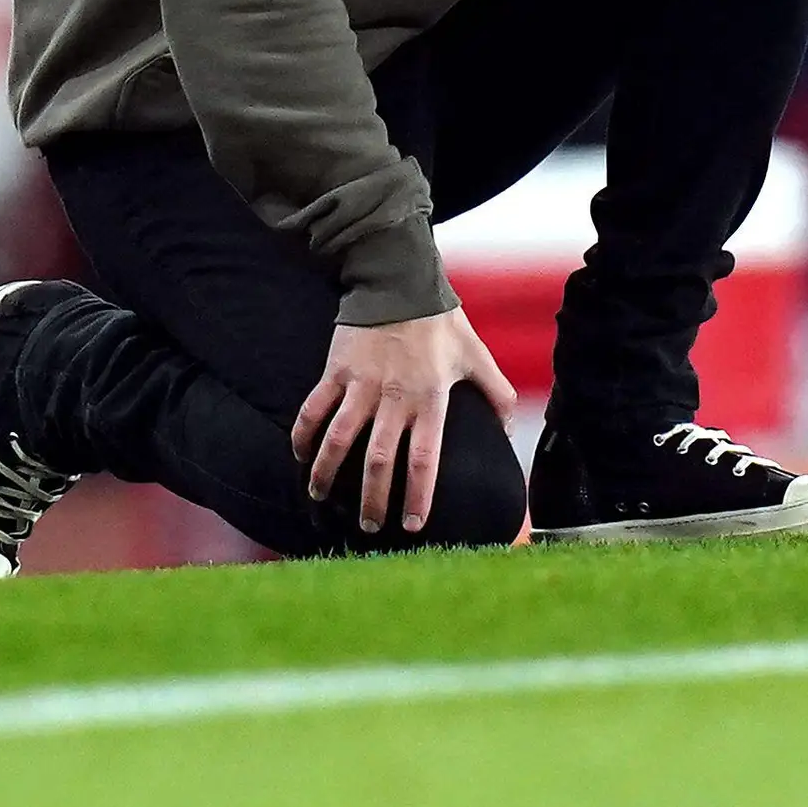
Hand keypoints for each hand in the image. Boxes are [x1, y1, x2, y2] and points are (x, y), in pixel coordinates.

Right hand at [291, 308, 518, 534]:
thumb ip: (497, 394)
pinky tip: (299, 455)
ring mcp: (361, 385)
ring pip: (338, 440)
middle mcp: (394, 397)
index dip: (418, 495)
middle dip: (372, 499)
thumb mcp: (477, 355)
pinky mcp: (336, 370)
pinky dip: (303, 435)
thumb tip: (508, 431)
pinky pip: (313, 409)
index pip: (424, 459)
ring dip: (326, 474)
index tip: (413, 525)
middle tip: (369, 526)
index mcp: (430, 399)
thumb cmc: (440, 320)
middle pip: (378, 461)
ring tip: (320, 497)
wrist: (399, 279)